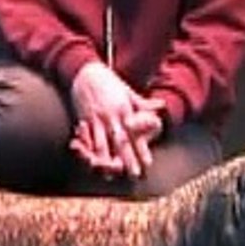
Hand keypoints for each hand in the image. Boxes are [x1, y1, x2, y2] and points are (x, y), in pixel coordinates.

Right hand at [68, 62, 165, 177]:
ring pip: (101, 143)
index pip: (134, 133)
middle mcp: (110, 116)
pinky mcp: (82, 119)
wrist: (85, 71)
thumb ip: (143, 103)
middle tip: (134, 174)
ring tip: (110, 174)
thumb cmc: (108, 82)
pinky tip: (90, 161)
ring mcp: (95, 118)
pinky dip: (88, 150)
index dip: (141, 149)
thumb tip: (162, 106)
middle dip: (127, 159)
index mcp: (124, 110)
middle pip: (120, 141)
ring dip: (106, 160)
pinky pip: (86, 138)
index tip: (147, 164)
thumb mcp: (128, 91)